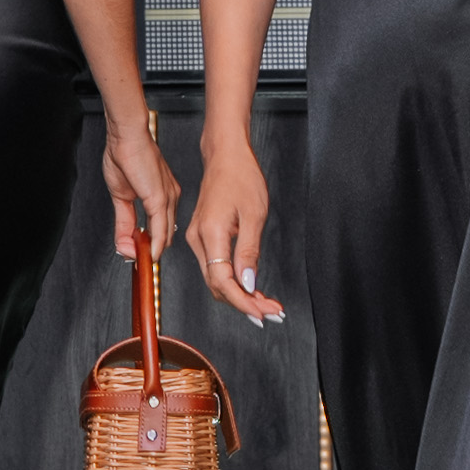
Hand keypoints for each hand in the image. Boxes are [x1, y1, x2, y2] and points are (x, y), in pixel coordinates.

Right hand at [103, 113, 177, 262]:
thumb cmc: (124, 155)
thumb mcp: (121, 196)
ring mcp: (168, 199)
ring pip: (165, 234)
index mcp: (163, 195)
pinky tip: (148, 253)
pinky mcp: (160, 199)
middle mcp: (170, 198)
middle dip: (151, 251)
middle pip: (165, 234)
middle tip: (138, 263)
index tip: (139, 256)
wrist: (126, 135)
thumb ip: (124, 222)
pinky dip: (154, 244)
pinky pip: (160, 227)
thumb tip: (123, 244)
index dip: (150, 244)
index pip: (161, 227)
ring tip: (140, 262)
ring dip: (152, 251)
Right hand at [185, 133, 284, 323]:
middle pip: (217, 285)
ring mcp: (198, 239)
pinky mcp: (203, 237)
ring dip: (240, 295)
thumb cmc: (241, 177)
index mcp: (210, 233)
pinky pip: (216, 267)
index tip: (263, 313)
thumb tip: (247, 283)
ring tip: (265, 303)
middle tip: (271, 312)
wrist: (226, 156)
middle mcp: (198, 239)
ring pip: (216, 279)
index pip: (222, 281)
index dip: (243, 302)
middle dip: (244, 303)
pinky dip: (233, 281)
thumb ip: (249, 252)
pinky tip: (251, 287)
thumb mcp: (254, 215)